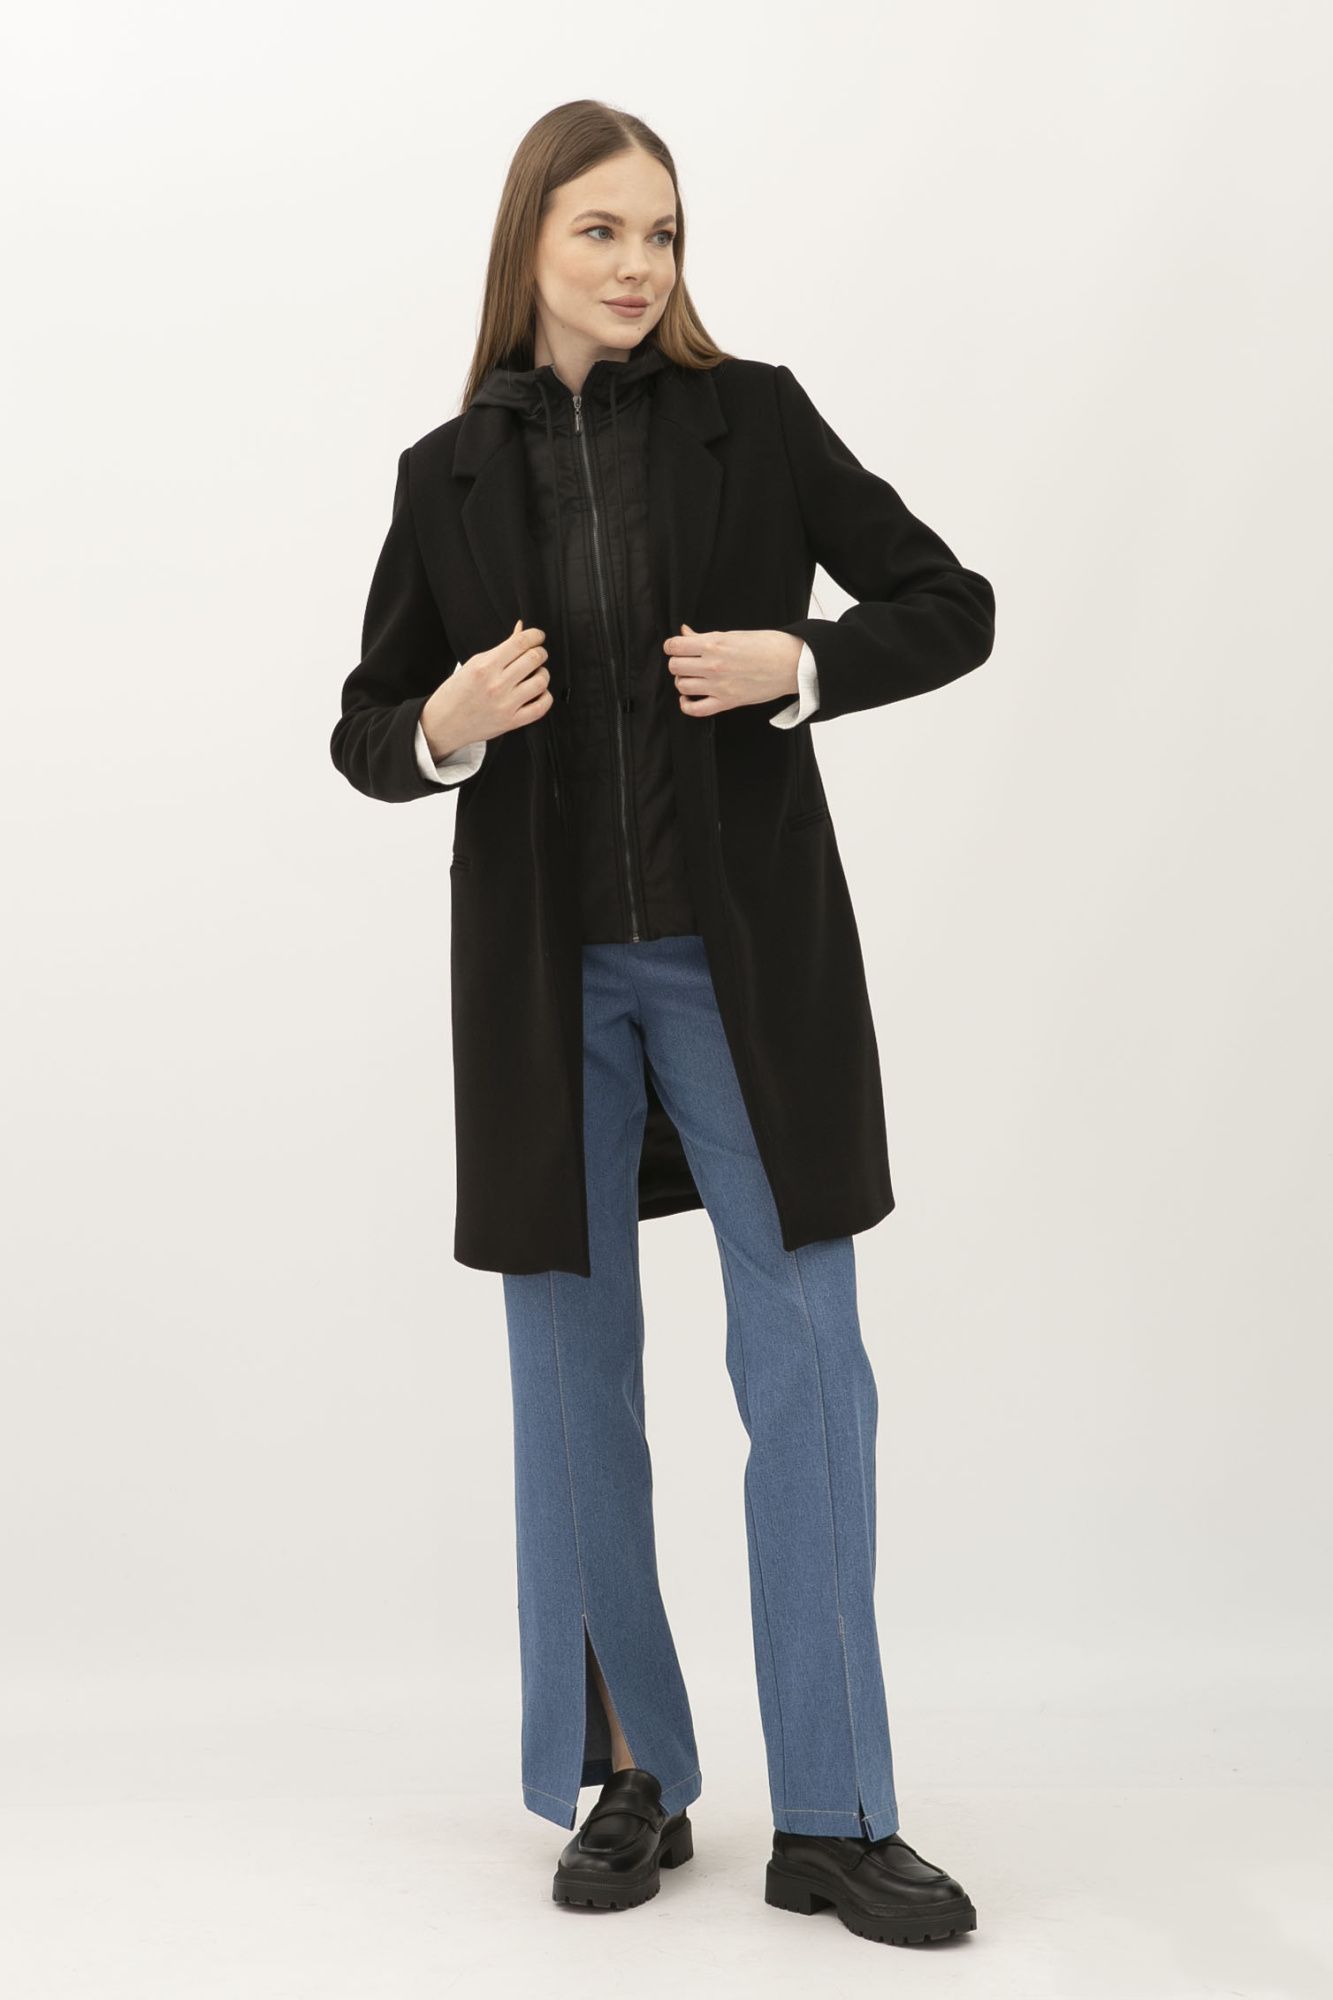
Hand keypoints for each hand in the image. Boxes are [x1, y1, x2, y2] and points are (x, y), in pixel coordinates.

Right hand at [420, 620, 549, 757]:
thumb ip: (501, 649)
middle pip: (534, 658)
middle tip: (537, 654)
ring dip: (543, 674)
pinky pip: (541, 707)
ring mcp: (505, 704)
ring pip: (541, 681)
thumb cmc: (456, 692)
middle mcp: (496, 684)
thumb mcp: (473, 664)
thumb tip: (521, 629)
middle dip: (540, 652)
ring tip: (536, 674)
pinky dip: (545, 697)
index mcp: (485, 666)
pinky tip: (538, 693)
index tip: (538, 636)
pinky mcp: (511, 722)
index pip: (520, 642)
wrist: (443, 723)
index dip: (535, 635)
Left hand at [663, 623, 801, 715]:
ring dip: (683, 681)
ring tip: (693, 677)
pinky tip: (688, 698)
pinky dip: (687, 705)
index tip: (677, 647)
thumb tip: (684, 632)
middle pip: (675, 666)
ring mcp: (719, 685)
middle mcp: (713, 665)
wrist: (792, 663)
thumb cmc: (767, 645)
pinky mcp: (727, 702)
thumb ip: (705, 636)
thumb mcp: (733, 634)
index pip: (675, 646)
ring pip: (682, 686)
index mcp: (714, 643)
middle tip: (688, 661)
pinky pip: (696, 709)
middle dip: (678, 662)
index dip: (672, 646)